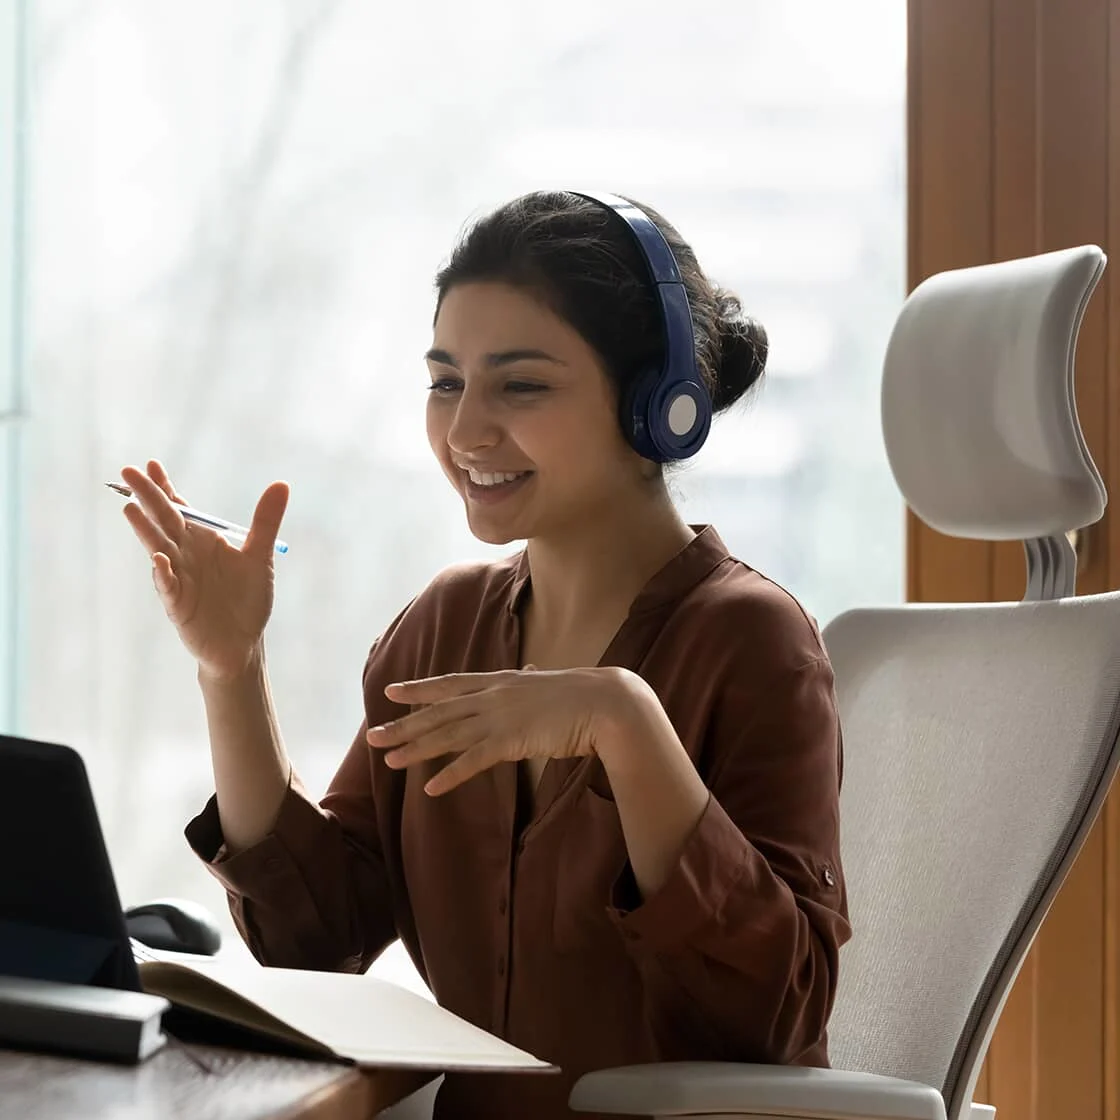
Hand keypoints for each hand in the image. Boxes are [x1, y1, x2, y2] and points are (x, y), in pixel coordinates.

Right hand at [118, 459, 289, 680]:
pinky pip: (168, 587)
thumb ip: (266, 521)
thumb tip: (281, 484)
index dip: (165, 487)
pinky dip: (164, 575)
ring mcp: (179, 579)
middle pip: (164, 522)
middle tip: (128, 472)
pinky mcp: (179, 605)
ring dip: (145, 530)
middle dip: (147, 498)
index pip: (180, 508)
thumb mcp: (260, 556)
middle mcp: (185, 555)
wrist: (244, 642)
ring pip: (158, 549)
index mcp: (202, 540)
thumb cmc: (248, 598)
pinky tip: (160, 561)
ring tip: (130, 509)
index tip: (152, 464)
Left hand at [365, 665, 644, 794]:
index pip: (451, 684)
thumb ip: (532, 682)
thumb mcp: (549, 684)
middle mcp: (494, 696)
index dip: (419, 689)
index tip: (391, 692)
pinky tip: (430, 788)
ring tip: (389, 760)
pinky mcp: (513, 741)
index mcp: (502, 681)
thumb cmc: (584, 697)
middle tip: (373, 735)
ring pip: (448, 735)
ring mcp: (501, 717)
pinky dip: (451, 775)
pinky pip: (474, 761)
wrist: (608, 704)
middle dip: (405, 724)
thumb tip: (530, 670)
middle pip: (439, 712)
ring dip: (417, 749)